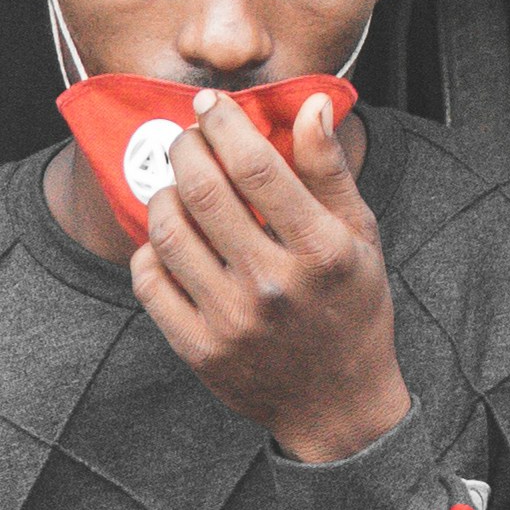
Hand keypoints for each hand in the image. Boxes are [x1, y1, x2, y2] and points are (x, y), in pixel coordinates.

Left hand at [136, 89, 412, 460]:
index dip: (223, 123)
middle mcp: (273, 286)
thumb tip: (312, 104)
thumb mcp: (360, 238)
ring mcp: (231, 321)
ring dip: (163, 194)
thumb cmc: (352, 310)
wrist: (337, 405)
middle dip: (186, 148)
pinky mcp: (199, 350)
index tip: (209, 106)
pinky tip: (169, 240)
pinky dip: (150, 249)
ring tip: (177, 186)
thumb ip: (330, 171)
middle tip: (188, 138)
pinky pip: (149, 281)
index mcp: (320, 251)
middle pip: (203, 190)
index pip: (256, 167)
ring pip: (168, 232)